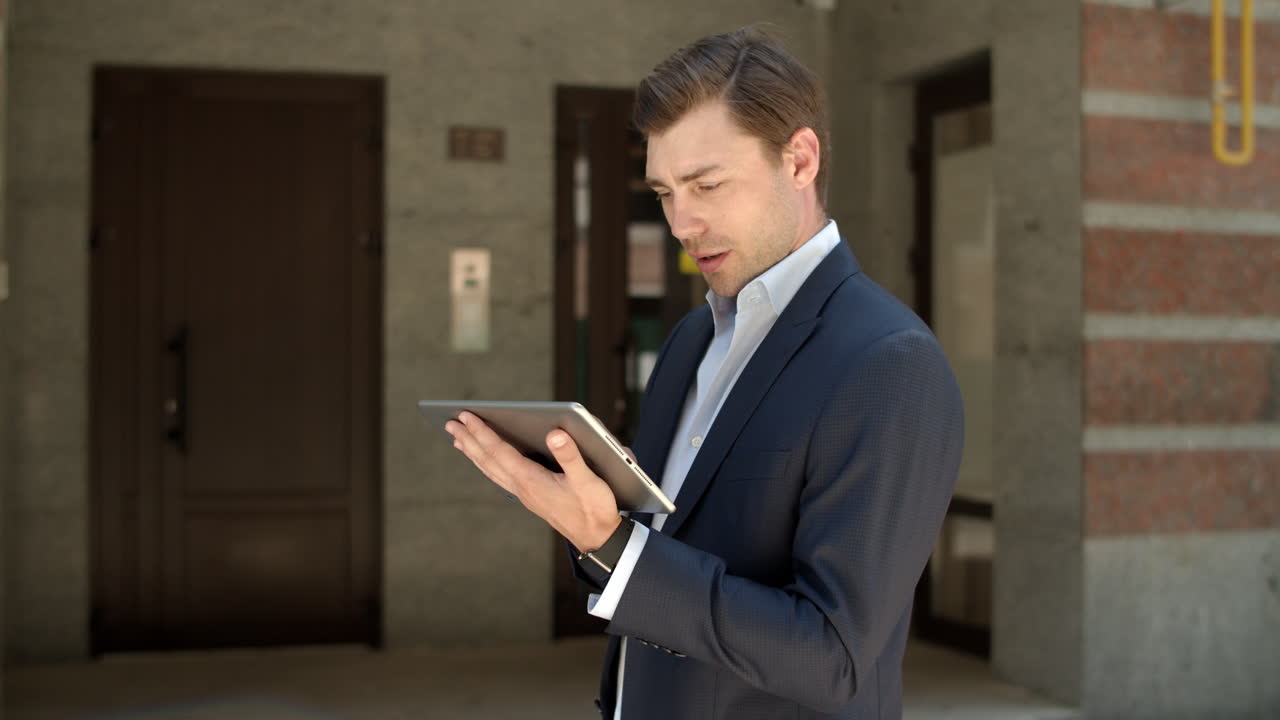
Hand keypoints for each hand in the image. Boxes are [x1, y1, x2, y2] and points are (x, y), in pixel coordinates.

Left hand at [445, 411, 621, 551]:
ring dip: (473, 453)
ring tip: (458, 439)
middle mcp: (523, 487)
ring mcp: (525, 493)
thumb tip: (554, 433)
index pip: (499, 451)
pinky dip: (487, 464)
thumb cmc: (594, 509)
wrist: (597, 538)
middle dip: (469, 440)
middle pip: (488, 460)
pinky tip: (486, 461)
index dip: (481, 432)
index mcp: (532, 480)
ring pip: (491, 470)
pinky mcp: (531, 497)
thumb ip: (571, 456)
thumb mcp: (588, 481)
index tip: (465, 416)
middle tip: (450, 423)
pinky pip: (500, 476)